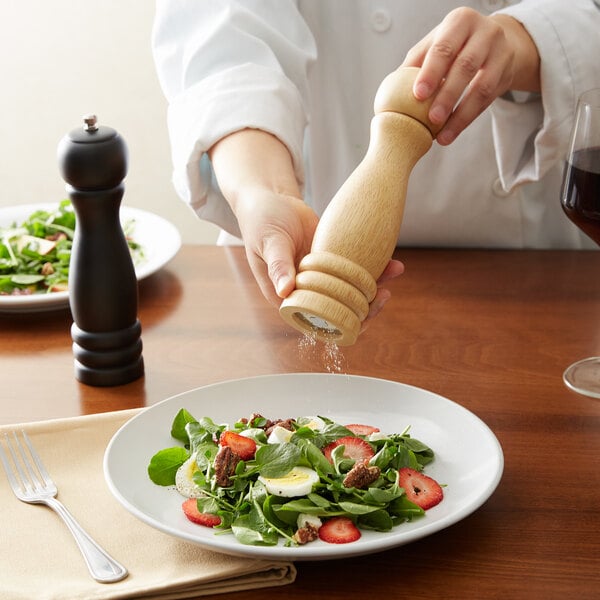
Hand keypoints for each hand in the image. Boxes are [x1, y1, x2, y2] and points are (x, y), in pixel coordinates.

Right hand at [210, 129, 404, 320]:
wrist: (272, 198)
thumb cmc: (261, 221)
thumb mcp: (269, 242)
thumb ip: (277, 265)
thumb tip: (285, 290)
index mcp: (286, 297)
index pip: (315, 322)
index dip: (340, 325)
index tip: (361, 317)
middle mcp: (306, 291)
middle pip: (339, 312)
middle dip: (365, 309)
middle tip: (383, 295)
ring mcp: (322, 277)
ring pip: (351, 291)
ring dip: (374, 286)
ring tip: (394, 271)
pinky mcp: (334, 261)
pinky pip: (355, 270)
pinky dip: (374, 267)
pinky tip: (392, 261)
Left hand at [402, 7, 539, 144]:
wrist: (495, 42)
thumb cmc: (455, 45)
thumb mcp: (435, 44)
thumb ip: (415, 63)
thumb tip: (390, 92)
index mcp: (460, 21)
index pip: (444, 47)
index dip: (431, 72)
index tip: (418, 94)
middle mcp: (485, 33)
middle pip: (466, 66)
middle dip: (447, 95)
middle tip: (432, 119)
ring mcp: (500, 53)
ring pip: (481, 87)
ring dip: (460, 115)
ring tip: (442, 135)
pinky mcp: (506, 75)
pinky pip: (487, 101)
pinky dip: (467, 120)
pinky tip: (451, 133)